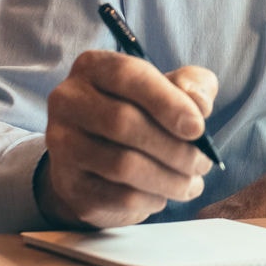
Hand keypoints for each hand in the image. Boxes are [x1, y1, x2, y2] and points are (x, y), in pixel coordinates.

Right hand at [35, 50, 217, 228]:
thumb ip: (191, 84)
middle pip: (123, 123)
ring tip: (192, 183)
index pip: (127, 76)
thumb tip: (199, 104)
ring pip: (122, 165)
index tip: (199, 127)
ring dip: (169, 178)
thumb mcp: (170, 90)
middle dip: (174, 148)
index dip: (167, 102)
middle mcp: (68, 101)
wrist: (100, 163)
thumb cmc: (142, 115)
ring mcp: (62, 145)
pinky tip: (164, 194)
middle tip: (203, 163)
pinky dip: (151, 198)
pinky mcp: (70, 185)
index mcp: (93, 67)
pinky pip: (118, 196)